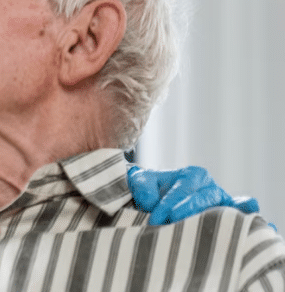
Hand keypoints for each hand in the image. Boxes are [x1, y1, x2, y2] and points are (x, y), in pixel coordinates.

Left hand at [127, 165, 259, 224]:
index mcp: (192, 175)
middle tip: (169, 222)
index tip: (156, 219)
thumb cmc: (148, 188)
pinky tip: (256, 216)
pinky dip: (244, 214)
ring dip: (215, 217)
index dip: (170, 205)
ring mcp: (219, 201)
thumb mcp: (140, 182)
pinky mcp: (224, 215)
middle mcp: (209, 186)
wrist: (152, 195)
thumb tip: (153, 203)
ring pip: (219, 209)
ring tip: (220, 222)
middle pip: (203, 199)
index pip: (183, 190)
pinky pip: (236, 214)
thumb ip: (144, 189)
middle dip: (187, 211)